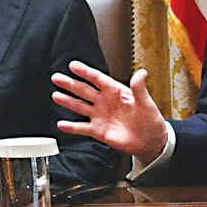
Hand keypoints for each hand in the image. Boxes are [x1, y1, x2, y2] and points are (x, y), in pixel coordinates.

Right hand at [53, 61, 169, 161]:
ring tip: (56, 96)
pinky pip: (83, 128)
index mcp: (116, 92)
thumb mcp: (146, 102)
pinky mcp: (98, 131)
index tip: (73, 65)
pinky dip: (72, 127)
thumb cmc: (150, 120)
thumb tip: (141, 72)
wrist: (150, 141)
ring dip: (68, 102)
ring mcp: (100, 116)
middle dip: (70, 84)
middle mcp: (105, 102)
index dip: (85, 72)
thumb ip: (140, 88)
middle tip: (56, 77)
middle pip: (84, 91)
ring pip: (80, 107)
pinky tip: (62, 124)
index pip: (98, 79)